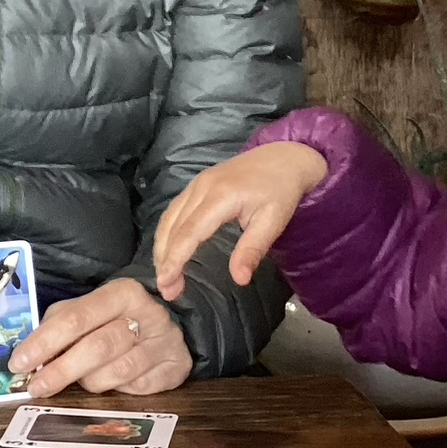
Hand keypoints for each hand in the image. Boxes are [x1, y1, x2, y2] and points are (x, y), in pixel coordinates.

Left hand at [6, 277, 192, 397]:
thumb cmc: (117, 319)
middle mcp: (148, 314)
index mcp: (122, 292)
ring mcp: (165, 342)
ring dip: (90, 382)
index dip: (44, 342)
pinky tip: (112, 383)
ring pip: (118, 371)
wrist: (169, 325)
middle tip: (36, 387)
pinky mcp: (177, 367)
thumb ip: (59, 326)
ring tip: (79, 382)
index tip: (20, 363)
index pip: (76, 318)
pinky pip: (139, 388)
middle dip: (62, 370)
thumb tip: (30, 356)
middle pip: (98, 346)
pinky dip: (119, 390)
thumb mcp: (88, 311)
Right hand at [152, 142, 328, 301]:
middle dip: (165, 260)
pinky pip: (174, 209)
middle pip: (173, 227)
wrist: (284, 157)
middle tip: (165, 290)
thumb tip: (239, 280)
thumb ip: (252, 250)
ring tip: (164, 276)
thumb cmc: (281, 191)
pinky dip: (167, 232)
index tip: (167, 284)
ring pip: (169, 218)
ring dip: (162, 247)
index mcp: (220, 197)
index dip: (175, 260)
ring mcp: (197, 183)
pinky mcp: (197, 183)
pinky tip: (168, 250)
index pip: (189, 233)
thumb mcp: (273, 222)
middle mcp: (202, 187)